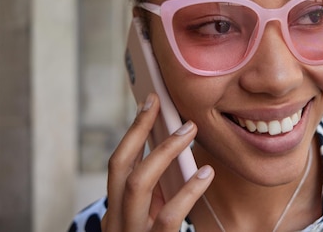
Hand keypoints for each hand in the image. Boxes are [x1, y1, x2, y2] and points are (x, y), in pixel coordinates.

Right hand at [101, 93, 213, 230]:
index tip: (150, 102)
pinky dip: (189, 191)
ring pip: (138, 184)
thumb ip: (155, 192)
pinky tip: (206, 173)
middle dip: (139, 130)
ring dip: (164, 151)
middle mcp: (117, 219)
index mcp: (116, 209)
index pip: (119, 162)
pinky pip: (169, 215)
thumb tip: (173, 149)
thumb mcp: (148, 218)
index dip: (134, 130)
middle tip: (163, 104)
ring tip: (189, 129)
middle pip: (119, 165)